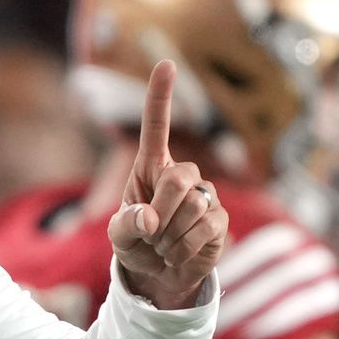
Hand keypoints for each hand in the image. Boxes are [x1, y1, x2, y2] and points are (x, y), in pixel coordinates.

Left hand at [108, 60, 226, 308]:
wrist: (158, 275)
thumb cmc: (135, 243)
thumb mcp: (118, 235)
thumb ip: (126, 224)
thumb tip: (150, 219)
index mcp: (151, 167)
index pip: (156, 126)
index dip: (160, 95)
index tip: (166, 64)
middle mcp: (180, 174)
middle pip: (178, 178)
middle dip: (160, 210)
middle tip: (151, 232)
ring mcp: (205, 195)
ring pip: (192, 207)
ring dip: (169, 235)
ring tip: (163, 243)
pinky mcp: (220, 220)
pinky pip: (205, 228)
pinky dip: (183, 247)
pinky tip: (178, 252)